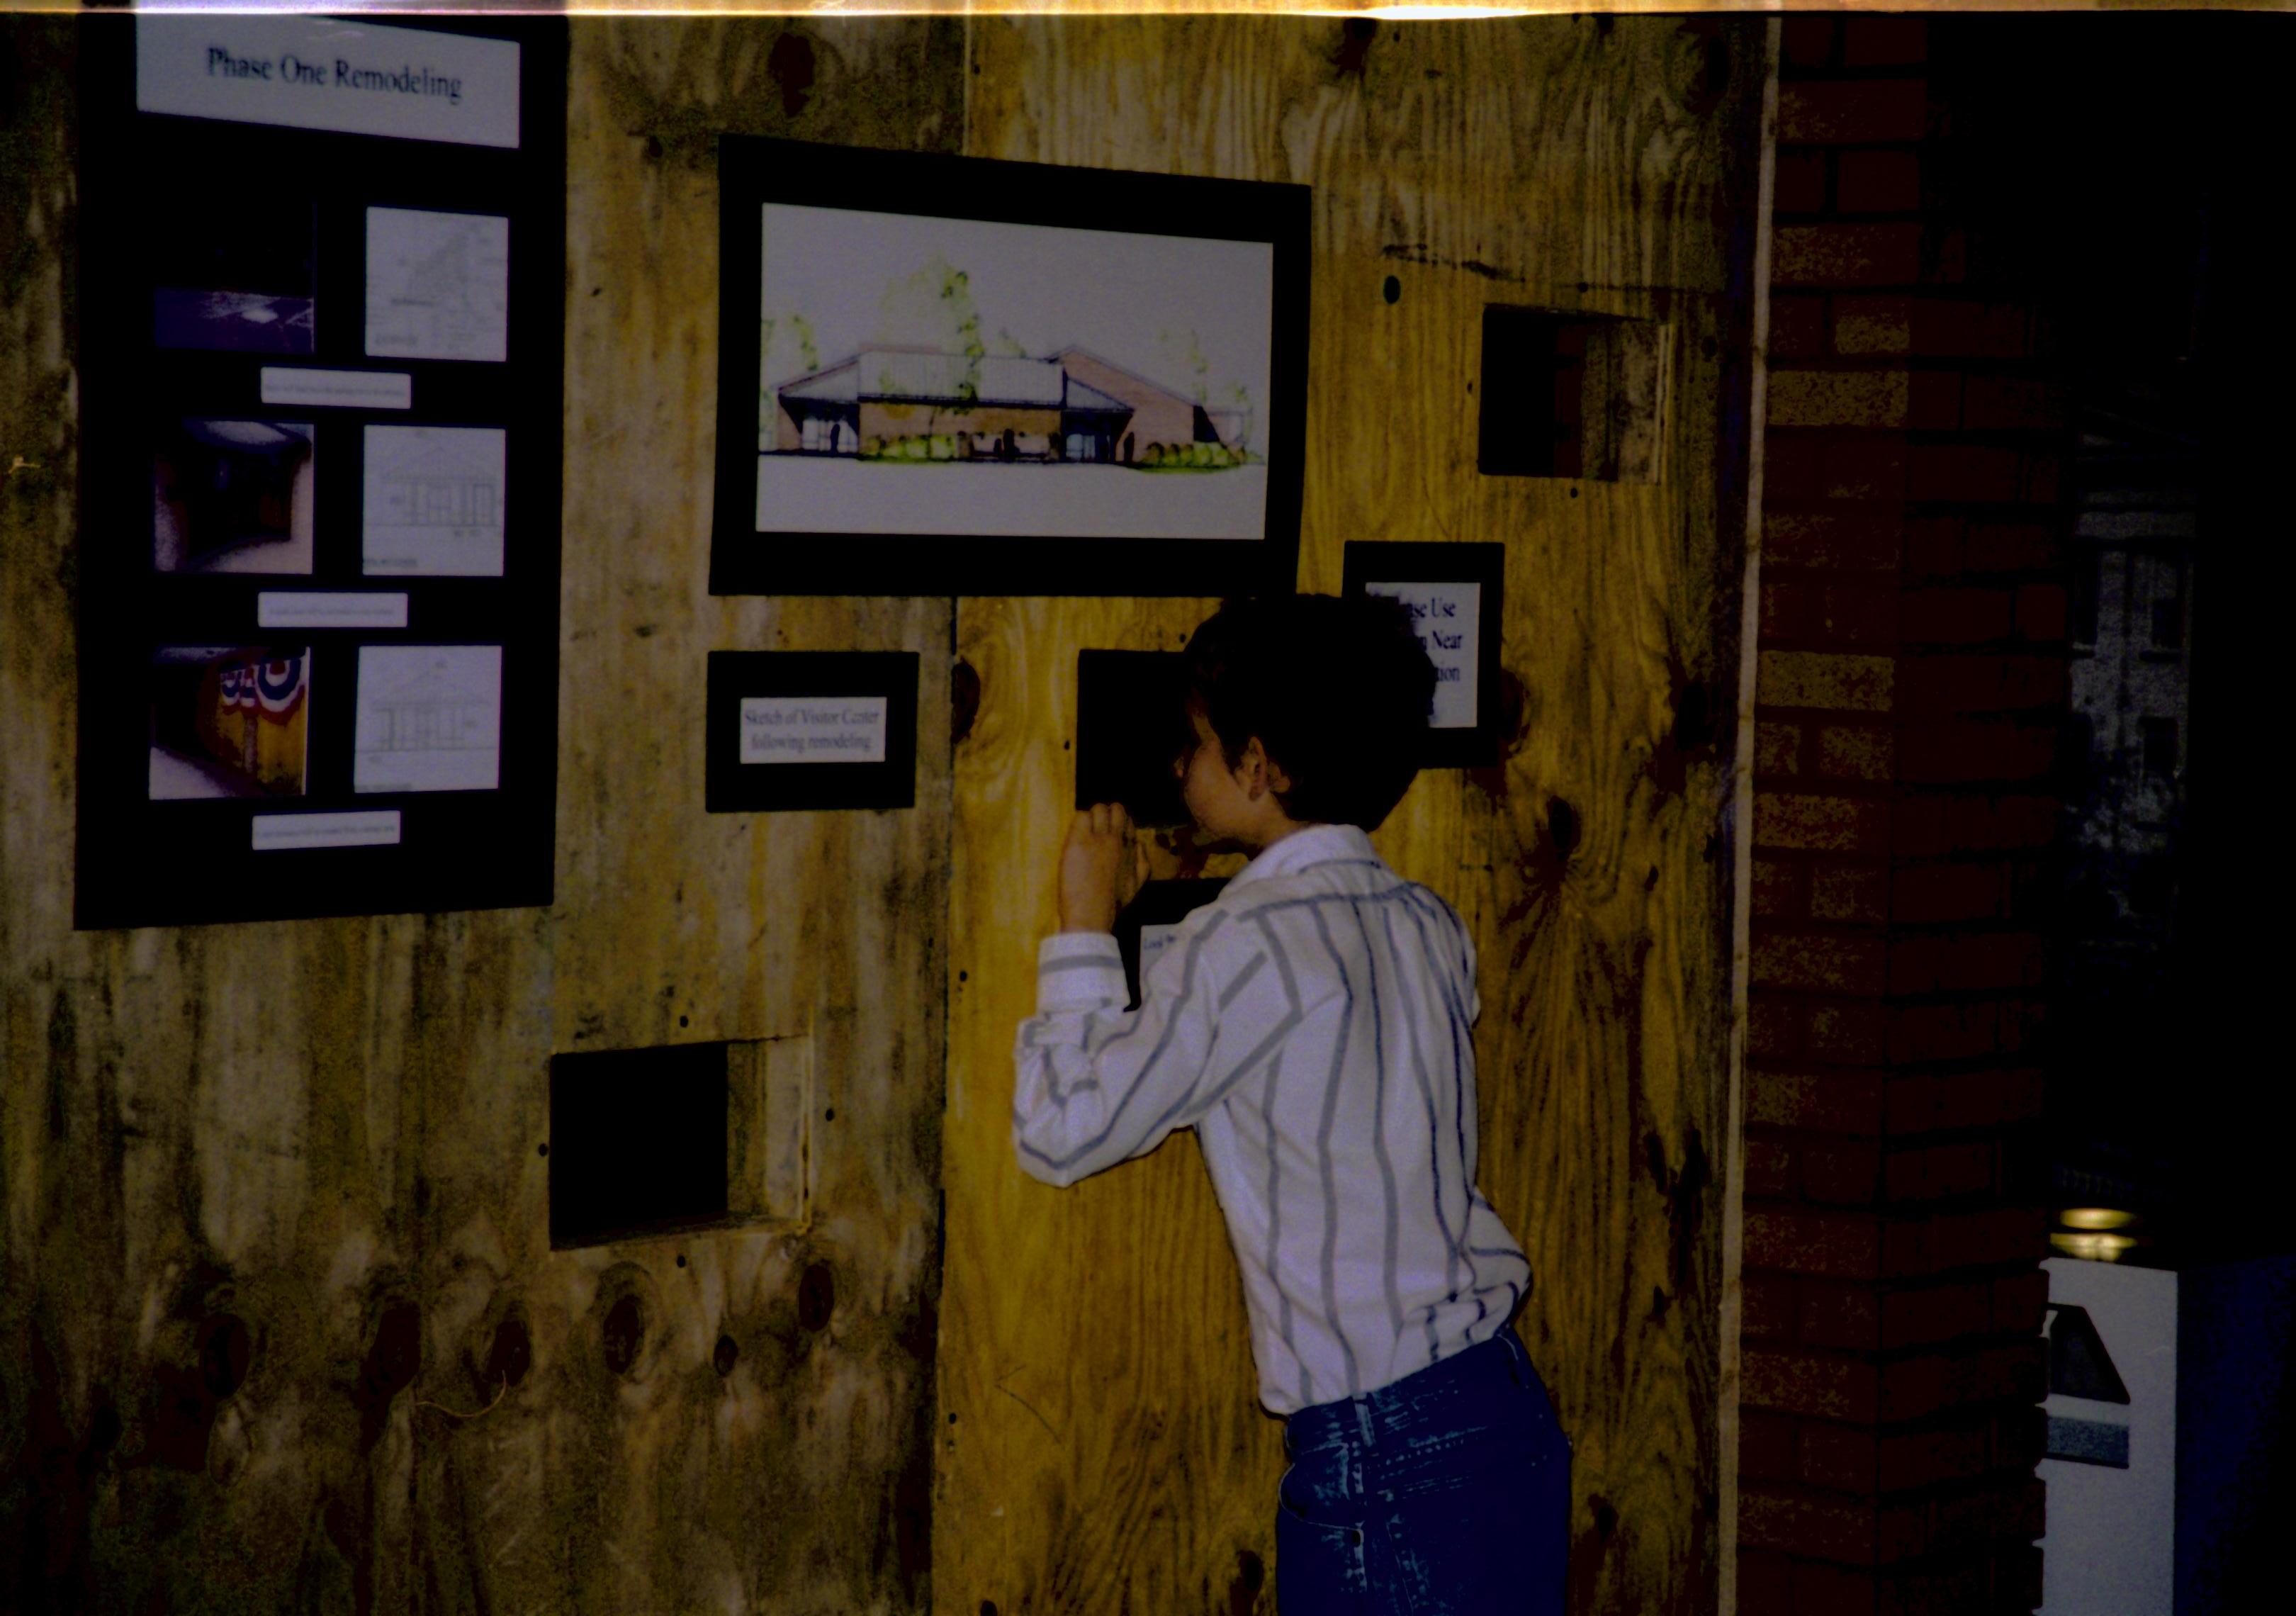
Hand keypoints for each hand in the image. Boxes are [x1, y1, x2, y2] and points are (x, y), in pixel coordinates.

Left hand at [1058, 803, 1145, 932]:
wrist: (1091, 916)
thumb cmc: (1112, 906)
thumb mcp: (1136, 886)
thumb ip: (1142, 865)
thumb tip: (1139, 845)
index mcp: (1131, 850)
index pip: (1129, 823)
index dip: (1119, 825)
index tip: (1110, 833)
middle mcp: (1118, 840)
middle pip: (1117, 809)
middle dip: (1107, 814)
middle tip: (1096, 827)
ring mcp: (1098, 839)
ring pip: (1099, 809)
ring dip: (1092, 816)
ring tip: (1085, 830)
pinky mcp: (1079, 842)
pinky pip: (1081, 817)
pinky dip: (1079, 822)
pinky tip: (1076, 837)